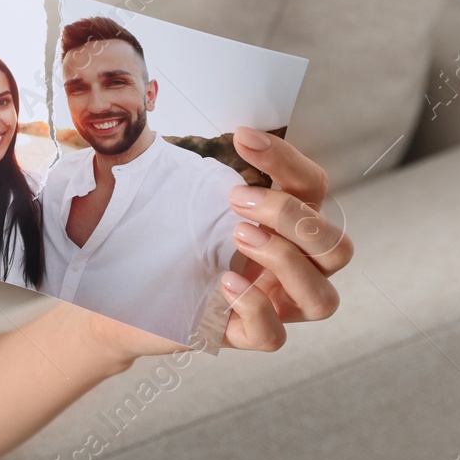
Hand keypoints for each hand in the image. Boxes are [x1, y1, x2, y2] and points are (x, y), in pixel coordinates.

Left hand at [75, 127, 351, 366]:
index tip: (241, 137)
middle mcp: (292, 269)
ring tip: (238, 236)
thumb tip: (143, 123)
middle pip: (337, 247)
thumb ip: (167, 158)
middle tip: (236, 200)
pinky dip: (255, 306)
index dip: (287, 159)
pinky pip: (274, 336)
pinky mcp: (242, 336)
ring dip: (287, 261)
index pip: (312, 189)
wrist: (122, 292)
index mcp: (284, 226)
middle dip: (293, 217)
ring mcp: (273, 307)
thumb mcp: (167, 192)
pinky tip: (223, 281)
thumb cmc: (159, 236)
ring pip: (321, 299)